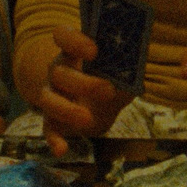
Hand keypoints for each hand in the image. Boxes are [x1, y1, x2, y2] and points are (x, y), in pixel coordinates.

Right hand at [38, 27, 133, 156]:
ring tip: (87, 118)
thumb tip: (138, 63)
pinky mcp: (54, 120)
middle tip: (108, 90)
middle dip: (83, 82)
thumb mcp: (124, 70)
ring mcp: (53, 95)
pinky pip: (48, 129)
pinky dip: (53, 140)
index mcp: (74, 51)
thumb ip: (128, 66)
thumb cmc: (113, 79)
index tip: (94, 51)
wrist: (102, 106)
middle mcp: (58, 70)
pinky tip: (62, 150)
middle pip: (59, 71)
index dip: (74, 41)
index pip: (62, 36)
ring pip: (48, 99)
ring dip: (66, 109)